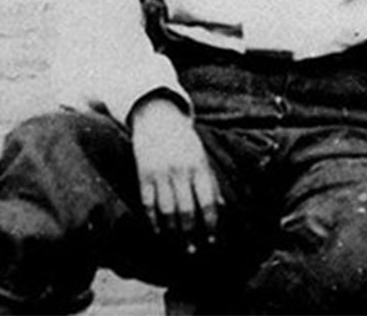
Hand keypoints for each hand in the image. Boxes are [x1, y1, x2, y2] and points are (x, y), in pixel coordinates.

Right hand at [129, 95, 221, 252]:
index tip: (212, 240)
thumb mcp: (202, 156)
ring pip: (167, 210)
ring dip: (172, 231)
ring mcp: (160, 172)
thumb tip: (223, 209)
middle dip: (191, 234)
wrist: (157, 116)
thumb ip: (211, 182)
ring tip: (177, 244)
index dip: (211, 224)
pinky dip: (152, 220)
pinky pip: (148, 202)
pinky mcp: (143, 173)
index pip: (208, 201)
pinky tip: (158, 231)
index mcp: (199, 166)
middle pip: (187, 210)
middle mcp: (180, 170)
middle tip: (193, 250)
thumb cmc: (183, 140)